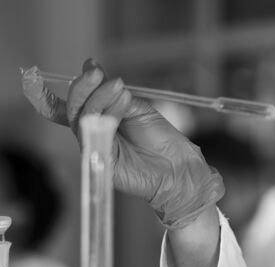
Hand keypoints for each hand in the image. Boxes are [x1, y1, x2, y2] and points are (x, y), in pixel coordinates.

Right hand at [22, 59, 222, 228]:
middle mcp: (92, 134)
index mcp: (98, 121)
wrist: (178, 167)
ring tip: (119, 86)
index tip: (80, 69)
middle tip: (96, 73)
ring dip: (100, 98)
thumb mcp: (136, 108)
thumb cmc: (161, 140)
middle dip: (84, 88)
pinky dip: (109, 113)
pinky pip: (97, 134)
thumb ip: (113, 93)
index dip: (71, 88)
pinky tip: (124, 100)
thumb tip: (91, 67)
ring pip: (84, 118)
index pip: (75, 104)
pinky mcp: (101, 161)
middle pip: (75, 109)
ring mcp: (95, 148)